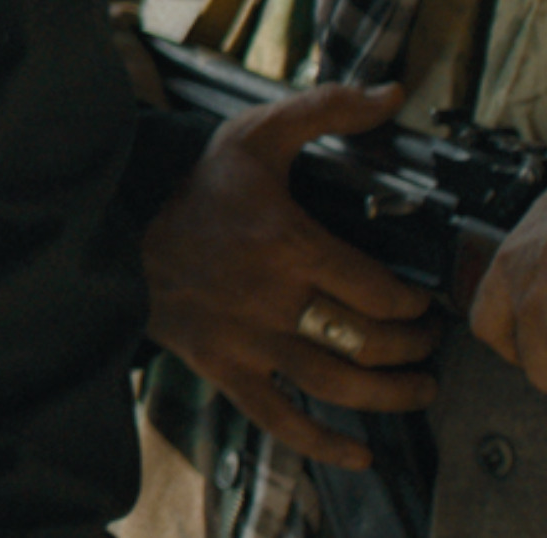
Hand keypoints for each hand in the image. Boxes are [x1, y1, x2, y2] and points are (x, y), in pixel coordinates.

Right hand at [142, 80, 443, 467]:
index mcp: (288, 243)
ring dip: (390, 396)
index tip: (426, 303)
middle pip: (367, 342)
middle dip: (413, 349)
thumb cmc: (195, 184)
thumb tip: (393, 93)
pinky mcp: (223, 368)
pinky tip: (360, 453)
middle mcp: (271, 299)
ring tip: (418, 389)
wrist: (116, 225)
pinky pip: (278, 419)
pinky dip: (322, 444)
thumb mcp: (256, 134)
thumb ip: (327, 110)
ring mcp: (246, 340)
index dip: (415, 305)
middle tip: (429, 342)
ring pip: (335, 385)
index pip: (377, 291)